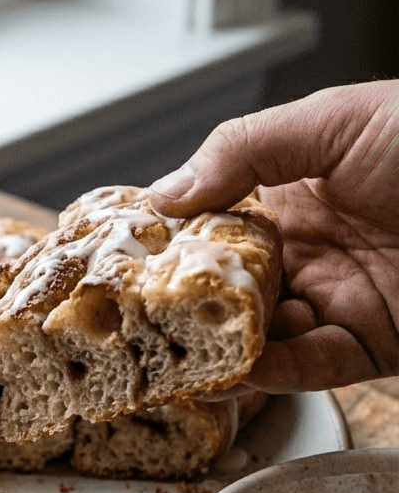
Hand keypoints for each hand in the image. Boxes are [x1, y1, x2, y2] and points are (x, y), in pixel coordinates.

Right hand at [148, 80, 398, 394]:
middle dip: (183, 303)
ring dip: (220, 344)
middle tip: (135, 319)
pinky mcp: (371, 344)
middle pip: (228, 287)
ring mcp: (338, 299)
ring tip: (177, 351)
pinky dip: (272, 372)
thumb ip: (243, 150)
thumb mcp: (336, 119)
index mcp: (295, 191)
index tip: (121, 260)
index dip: (168, 242)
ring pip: (260, 334)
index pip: (212, 224)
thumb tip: (162, 195)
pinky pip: (308, 367)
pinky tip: (238, 368)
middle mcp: (310, 249)